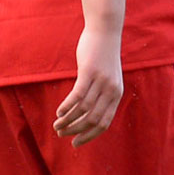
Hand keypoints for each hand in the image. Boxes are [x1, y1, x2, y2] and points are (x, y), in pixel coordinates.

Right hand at [55, 26, 123, 146]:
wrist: (105, 31)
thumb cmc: (102, 56)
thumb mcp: (107, 78)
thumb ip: (101, 94)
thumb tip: (87, 114)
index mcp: (117, 95)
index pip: (104, 124)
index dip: (89, 136)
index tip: (75, 143)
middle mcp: (111, 90)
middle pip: (92, 119)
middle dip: (75, 130)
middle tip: (61, 133)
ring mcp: (101, 81)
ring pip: (83, 109)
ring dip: (68, 120)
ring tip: (56, 125)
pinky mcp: (89, 72)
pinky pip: (77, 96)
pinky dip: (67, 107)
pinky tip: (58, 112)